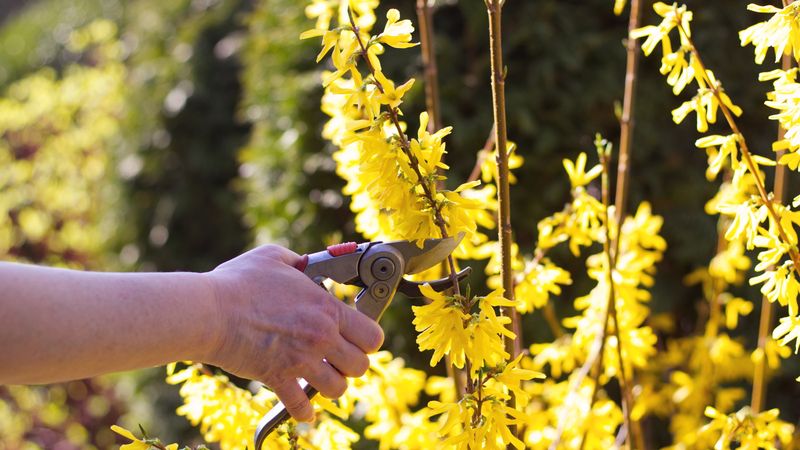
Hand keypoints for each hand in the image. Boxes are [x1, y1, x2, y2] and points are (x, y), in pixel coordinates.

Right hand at [201, 245, 383, 421]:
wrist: (209, 311)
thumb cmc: (238, 282)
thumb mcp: (273, 257)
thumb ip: (298, 261)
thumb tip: (305, 263)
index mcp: (326, 308)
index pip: (372, 335)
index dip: (368, 338)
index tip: (356, 337)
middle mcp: (321, 336)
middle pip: (360, 366)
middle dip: (352, 363)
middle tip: (338, 357)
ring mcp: (301, 360)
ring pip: (338, 389)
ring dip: (331, 385)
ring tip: (321, 377)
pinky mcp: (278, 378)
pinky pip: (301, 407)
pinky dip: (304, 411)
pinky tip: (304, 408)